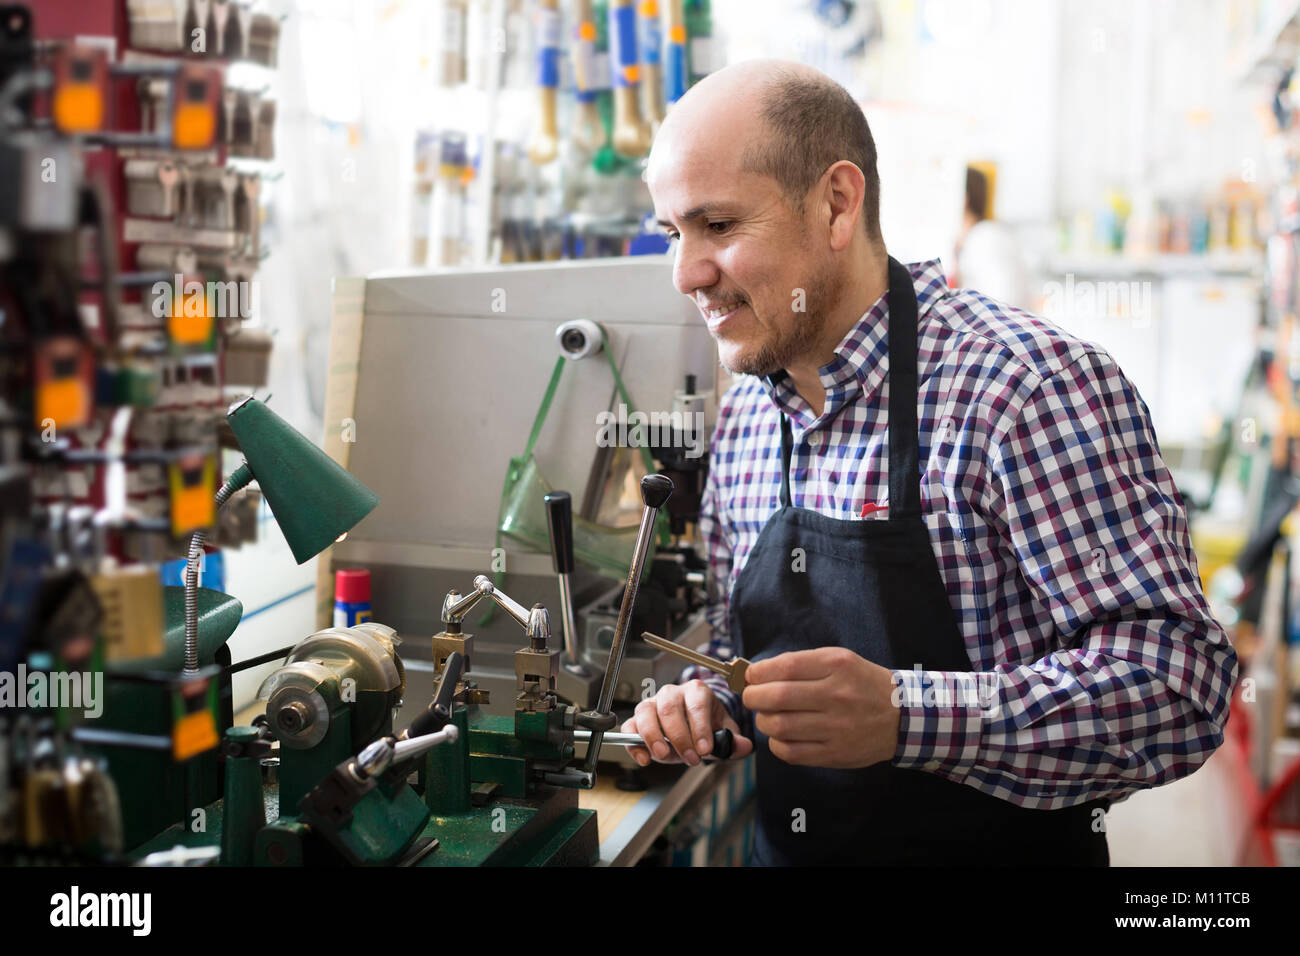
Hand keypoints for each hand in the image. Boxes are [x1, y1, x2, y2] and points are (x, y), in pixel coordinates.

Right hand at [622, 679, 754, 766]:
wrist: (692, 726)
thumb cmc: (707, 725)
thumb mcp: (724, 731)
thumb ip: (733, 740)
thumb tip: (743, 746)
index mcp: (696, 691)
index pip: (696, 704)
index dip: (700, 727)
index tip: (705, 749)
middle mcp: (672, 693)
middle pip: (669, 708)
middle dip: (679, 737)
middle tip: (691, 758)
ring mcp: (652, 704)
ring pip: (645, 712)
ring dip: (653, 736)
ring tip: (664, 755)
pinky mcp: (637, 719)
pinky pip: (629, 727)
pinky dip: (633, 743)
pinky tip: (644, 758)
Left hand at [741, 647, 898, 768]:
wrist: (902, 716)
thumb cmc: (862, 684)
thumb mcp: (840, 659)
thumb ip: (801, 664)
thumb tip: (757, 673)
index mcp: (837, 666)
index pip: (784, 667)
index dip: (758, 673)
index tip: (751, 676)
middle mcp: (837, 695)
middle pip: (776, 697)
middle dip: (753, 697)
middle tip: (752, 697)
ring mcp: (837, 727)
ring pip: (779, 726)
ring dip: (763, 721)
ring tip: (768, 716)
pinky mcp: (836, 754)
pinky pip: (791, 752)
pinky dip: (777, 744)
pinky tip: (781, 736)